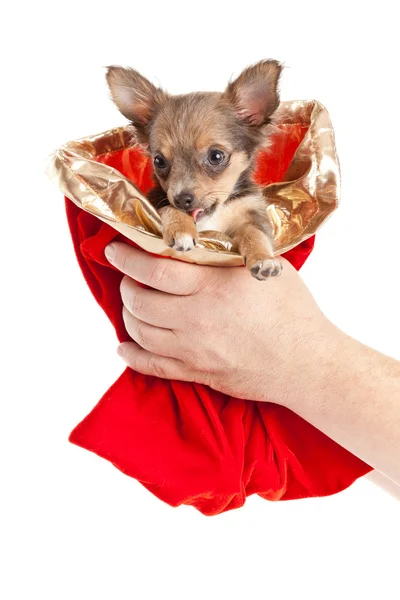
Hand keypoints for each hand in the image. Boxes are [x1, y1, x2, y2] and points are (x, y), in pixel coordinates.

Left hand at [104, 242, 335, 406]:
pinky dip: (132, 356)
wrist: (306, 363)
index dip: (127, 258)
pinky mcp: (197, 373)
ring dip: (128, 315)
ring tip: (132, 304)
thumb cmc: (292, 311)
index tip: (115, 250)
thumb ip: (226, 257)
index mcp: (212, 287)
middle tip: (127, 277)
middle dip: (125, 286)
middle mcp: (196, 319)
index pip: (154, 270)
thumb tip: (198, 242)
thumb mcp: (262, 270)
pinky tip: (125, 347)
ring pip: (141, 333)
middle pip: (141, 302)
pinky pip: (152, 367)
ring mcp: (193, 351)